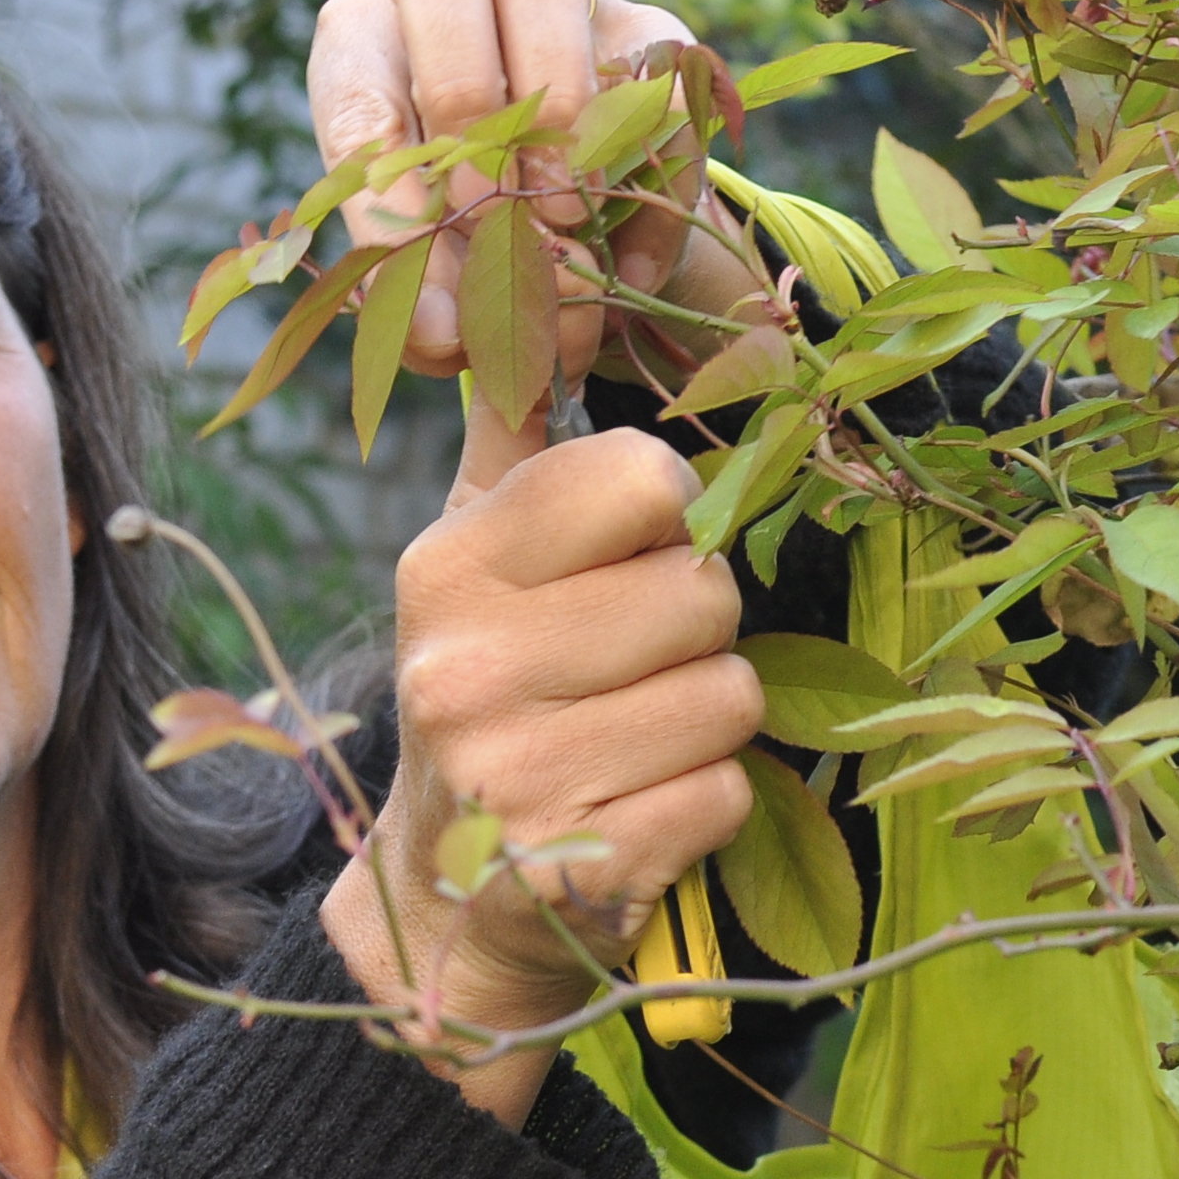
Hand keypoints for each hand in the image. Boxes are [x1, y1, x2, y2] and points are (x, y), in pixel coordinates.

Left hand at [307, 0, 762, 497]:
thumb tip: (442, 337)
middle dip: (461, 109)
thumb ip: (422, 300)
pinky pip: (649, 68)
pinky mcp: (649, 28)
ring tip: (566, 223)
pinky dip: (647, 171)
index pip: (355, 91)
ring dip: (551, 108)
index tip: (422, 281)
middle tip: (491, 219)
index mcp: (370, 43)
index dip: (384, 189)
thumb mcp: (434, 276)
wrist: (578, 244)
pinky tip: (630, 269)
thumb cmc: (471, 241)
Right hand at [322, 430, 757, 1094]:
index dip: (671, 521)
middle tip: (630, 674)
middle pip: (706, 593)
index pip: (643, 478)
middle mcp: (467, 667)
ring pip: (732, 697)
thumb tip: (536, 277)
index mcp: (447, 568)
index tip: (628, 565)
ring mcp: (517, 776)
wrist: (446, 901)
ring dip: (708, 726)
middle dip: (697, 634)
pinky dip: (706, 808)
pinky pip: (728, 794)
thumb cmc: (493, 697)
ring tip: (633, 745)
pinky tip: (637, 812)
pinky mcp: (578, 869)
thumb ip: (516, 437)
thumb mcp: (476, 562)